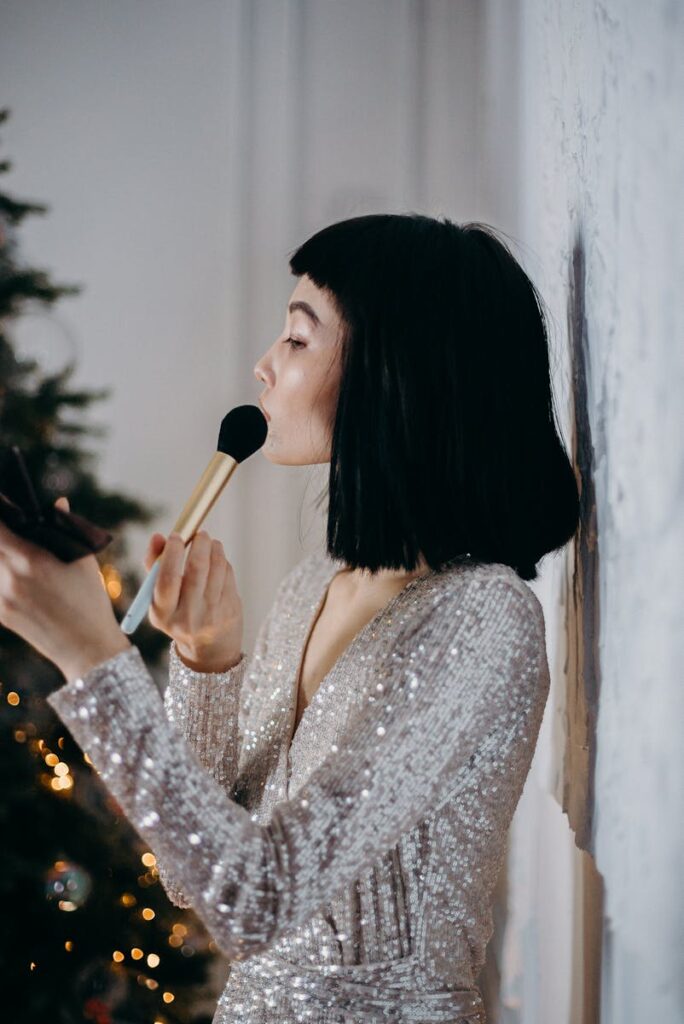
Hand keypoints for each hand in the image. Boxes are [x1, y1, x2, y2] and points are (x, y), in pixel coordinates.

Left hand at [0, 497, 130, 680]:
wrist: (86, 647)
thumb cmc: (90, 600)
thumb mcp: (83, 560)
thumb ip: (66, 528)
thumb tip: (58, 503)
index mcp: (29, 559)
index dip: (0, 512)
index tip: (5, 507)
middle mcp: (9, 577)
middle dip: (2, 536)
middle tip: (13, 535)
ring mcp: (1, 597)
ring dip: (2, 556)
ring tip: (21, 558)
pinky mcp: (0, 613)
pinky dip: (3, 574)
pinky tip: (20, 576)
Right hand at [144, 529, 242, 671]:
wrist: (208, 649)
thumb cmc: (179, 614)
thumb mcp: (161, 599)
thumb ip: (155, 566)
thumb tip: (158, 536)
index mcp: (163, 614)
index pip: (167, 579)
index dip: (172, 553)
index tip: (176, 536)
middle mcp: (187, 616)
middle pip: (196, 570)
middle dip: (199, 545)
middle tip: (200, 533)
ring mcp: (211, 614)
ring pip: (216, 569)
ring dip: (214, 549)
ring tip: (210, 542)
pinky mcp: (230, 610)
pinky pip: (228, 575)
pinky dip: (222, 561)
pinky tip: (218, 559)